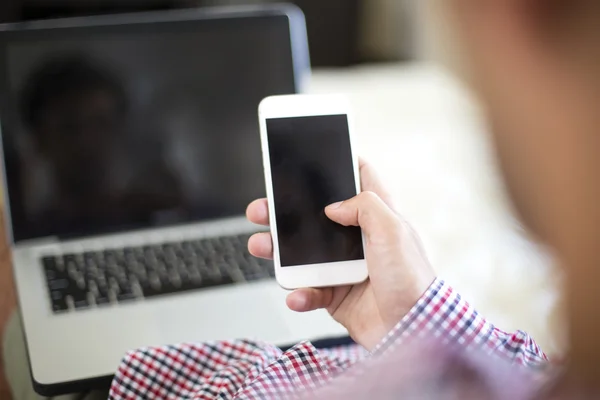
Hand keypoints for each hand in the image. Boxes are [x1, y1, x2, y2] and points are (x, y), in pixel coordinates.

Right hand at [246, 159, 435, 349]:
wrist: (412, 333)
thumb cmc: (413, 282)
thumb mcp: (394, 232)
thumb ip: (365, 206)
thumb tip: (334, 206)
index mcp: (378, 218)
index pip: (360, 180)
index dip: (341, 165)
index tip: (317, 156)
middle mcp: (359, 240)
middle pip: (317, 217)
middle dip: (287, 212)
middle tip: (264, 208)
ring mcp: (345, 268)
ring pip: (303, 253)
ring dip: (279, 251)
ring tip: (262, 246)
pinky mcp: (336, 295)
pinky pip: (309, 290)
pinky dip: (299, 293)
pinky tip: (298, 294)